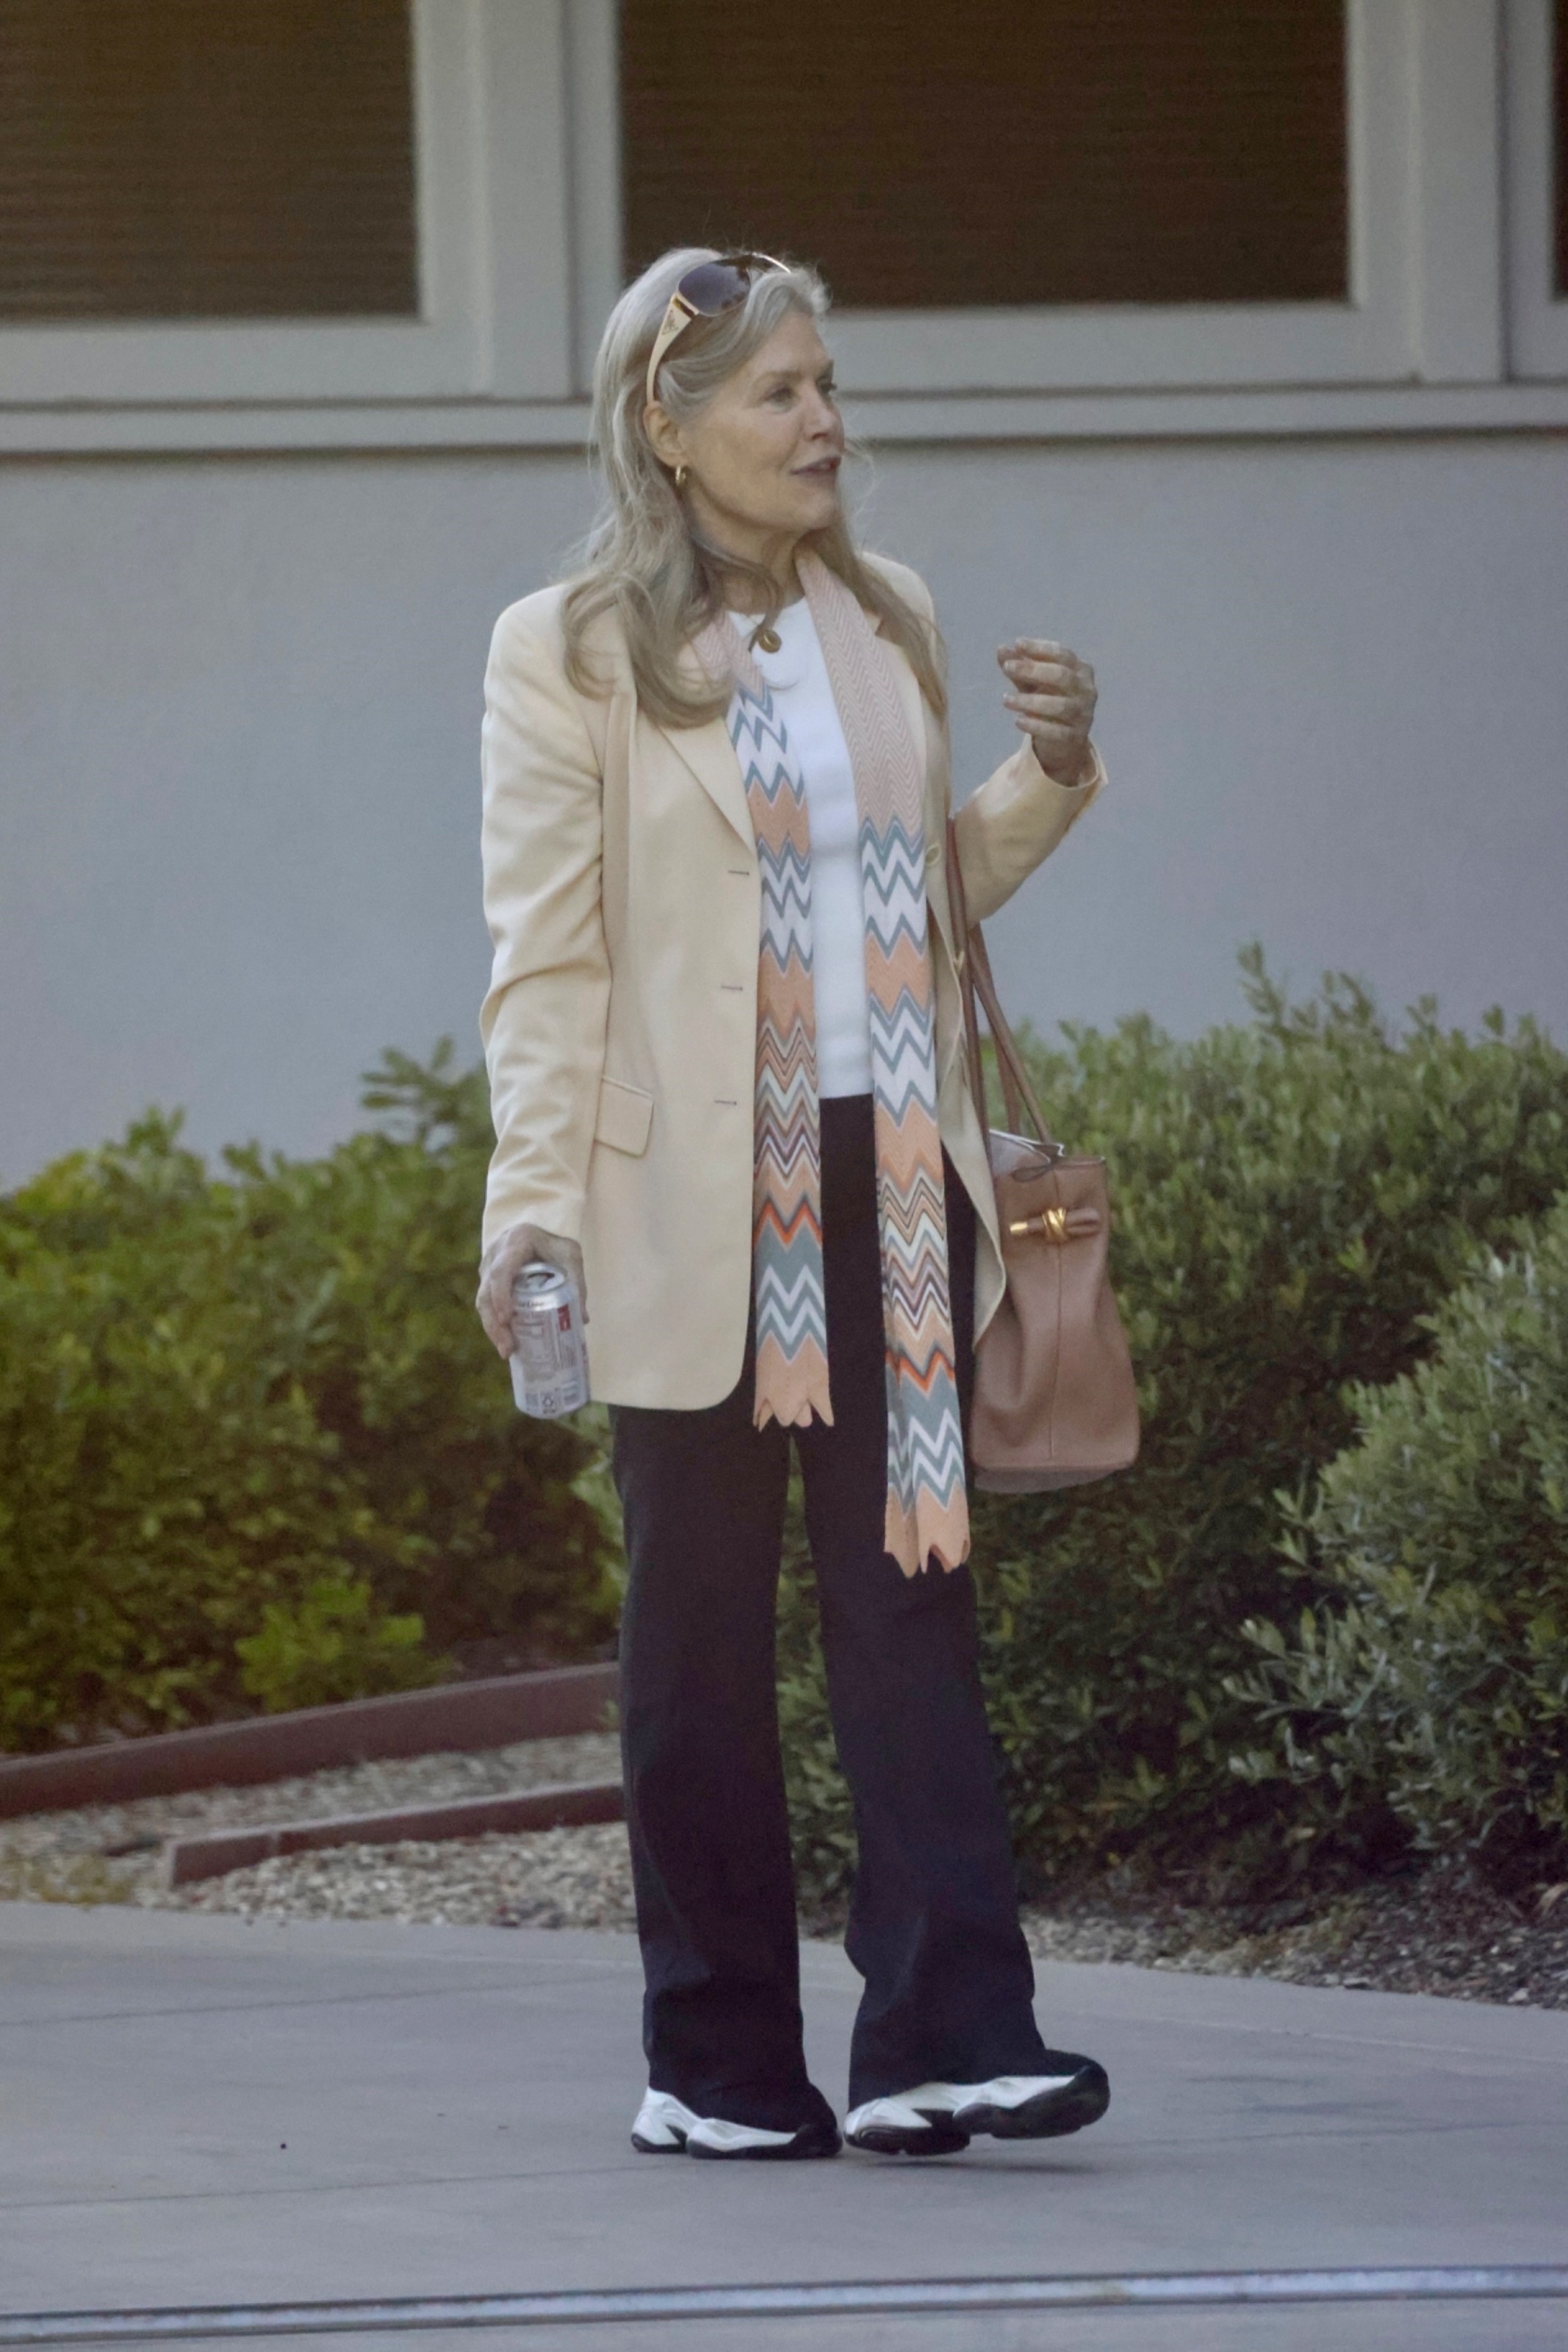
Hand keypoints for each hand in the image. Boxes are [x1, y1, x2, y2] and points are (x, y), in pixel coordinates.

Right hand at [475, 1223, 587, 1358]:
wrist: (543, 1226)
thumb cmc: (558, 1241)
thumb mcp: (571, 1257)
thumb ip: (577, 1284)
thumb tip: (582, 1320)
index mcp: (516, 1243)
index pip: (501, 1271)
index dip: (501, 1296)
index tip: (508, 1319)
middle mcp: (496, 1254)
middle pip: (486, 1292)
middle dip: (494, 1323)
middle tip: (508, 1348)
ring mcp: (489, 1266)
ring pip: (483, 1300)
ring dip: (492, 1328)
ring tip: (507, 1351)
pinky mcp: (489, 1278)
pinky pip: (487, 1302)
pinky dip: (495, 1322)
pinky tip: (506, 1341)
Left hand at [998, 638, 1096, 786]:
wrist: (1063, 741)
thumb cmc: (1049, 700)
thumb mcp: (1033, 682)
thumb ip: (1020, 666)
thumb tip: (1001, 649)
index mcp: (1080, 669)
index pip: (1062, 654)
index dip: (1040, 648)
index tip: (1017, 644)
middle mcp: (1086, 689)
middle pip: (1062, 676)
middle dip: (1034, 670)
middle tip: (1008, 667)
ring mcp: (1084, 714)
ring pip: (1059, 705)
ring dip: (1030, 702)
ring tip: (1006, 699)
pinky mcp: (1075, 737)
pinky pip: (1056, 731)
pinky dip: (1036, 725)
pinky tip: (1018, 721)